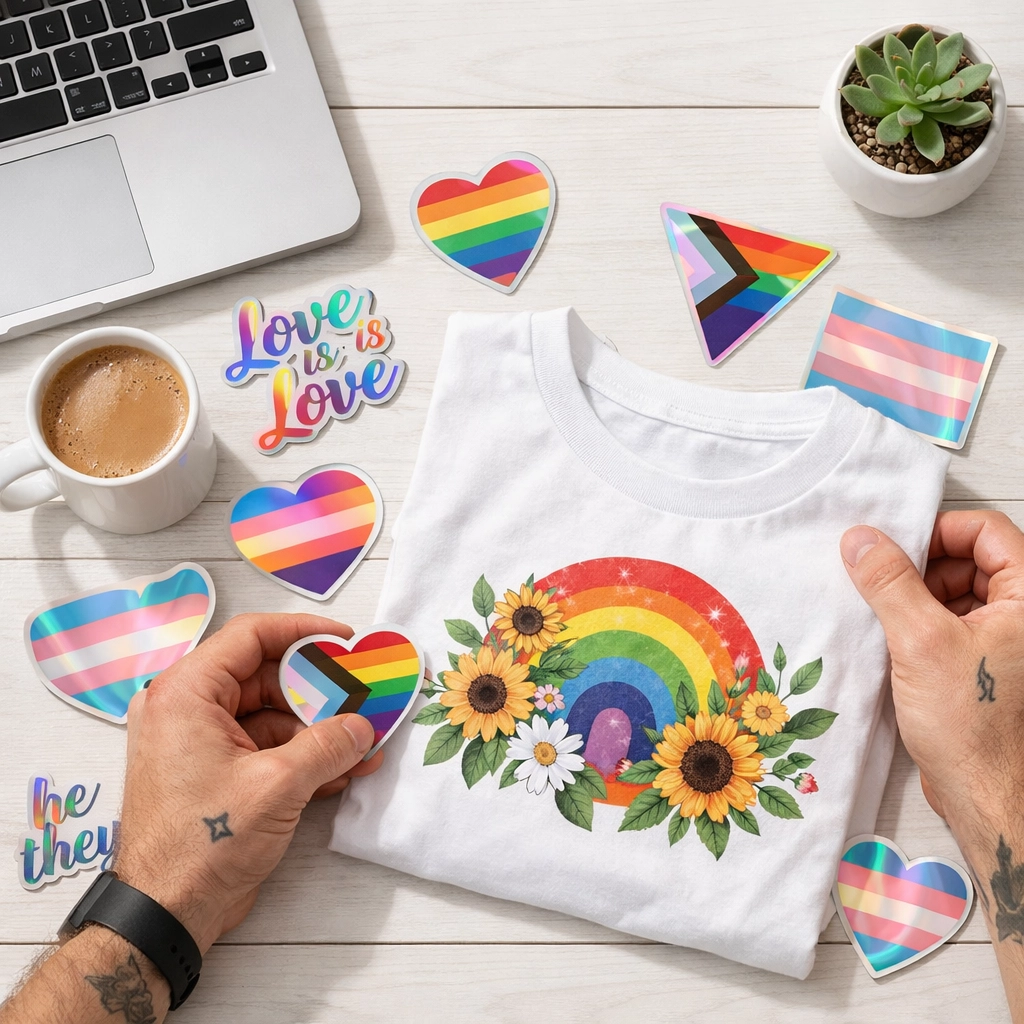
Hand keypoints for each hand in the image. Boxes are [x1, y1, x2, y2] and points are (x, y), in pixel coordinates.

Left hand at [113, 613, 382, 952]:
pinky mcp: (213, 772)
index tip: (343, 640)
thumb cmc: (200, 844)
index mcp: (186, 694)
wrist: (165, 913)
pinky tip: (343, 769)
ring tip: (361, 740)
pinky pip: (264, 747)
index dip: (302, 632)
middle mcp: (187, 709)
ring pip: (270, 715)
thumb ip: (328, 746)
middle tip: (361, 695)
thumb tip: (362, 726)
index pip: (250, 637)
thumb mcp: (277, 786)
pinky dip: (301, 755)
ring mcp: (199, 742)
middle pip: (265, 677)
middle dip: (318, 691)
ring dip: (317, 729)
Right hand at [840, 511, 1023, 838]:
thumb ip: (889, 582)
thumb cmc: (973, 727)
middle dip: (921, 567)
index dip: (938, 532)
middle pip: (970, 559)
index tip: (894, 545)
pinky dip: (919, 624)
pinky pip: (950, 624)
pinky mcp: (984, 665)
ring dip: (916, 597)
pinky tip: (893, 640)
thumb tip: (861, 541)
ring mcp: (1006, 641)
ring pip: (957, 592)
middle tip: (881, 582)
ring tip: (885, 617)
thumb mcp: (920, 639)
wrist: (983, 793)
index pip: (986, 531)